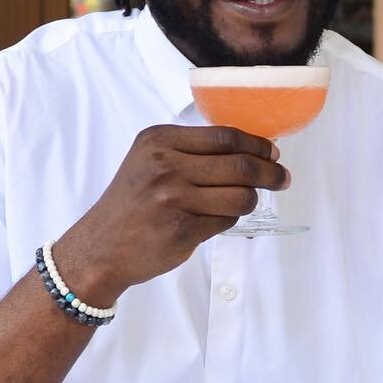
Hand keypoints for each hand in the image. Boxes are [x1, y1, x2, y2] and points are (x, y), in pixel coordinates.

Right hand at [57, 125, 288, 299]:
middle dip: (269, 171)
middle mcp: (165, 165)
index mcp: (159, 141)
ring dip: (252, 198)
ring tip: (249, 200)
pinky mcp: (182, 229)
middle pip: (239, 163)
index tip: (272, 152)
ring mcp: (173, 198)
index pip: (224, 136)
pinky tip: (219, 217)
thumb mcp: (149, 160)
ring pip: (240, 194)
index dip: (257, 144)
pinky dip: (231, 218)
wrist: (101, 247)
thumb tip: (250, 149)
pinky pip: (227, 219)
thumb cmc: (131, 203)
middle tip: (282, 177)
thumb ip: (191, 150)